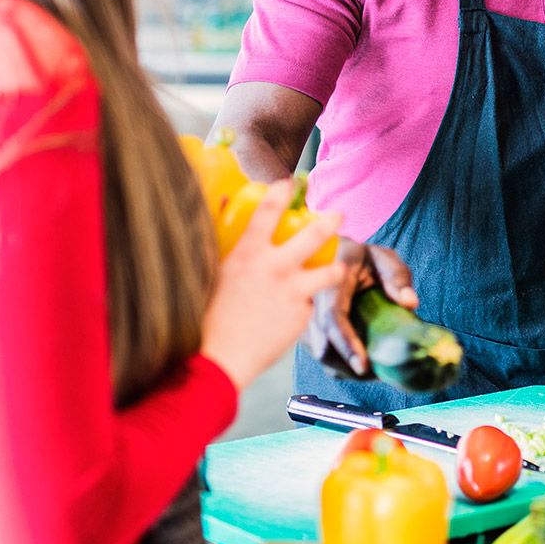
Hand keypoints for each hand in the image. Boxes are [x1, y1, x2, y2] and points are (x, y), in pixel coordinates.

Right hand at [201, 181, 345, 390]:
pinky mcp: (302, 317)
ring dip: (335, 267)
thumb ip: (225, 255)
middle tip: (339, 213)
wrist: (218, 360)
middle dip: (330, 220)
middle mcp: (276, 268)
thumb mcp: (210, 277)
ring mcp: (293, 292)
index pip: (267, 211)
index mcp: (248, 254)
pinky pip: (310, 305)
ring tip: (337, 267)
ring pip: (329, 272)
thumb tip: (223, 235)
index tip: (286, 183)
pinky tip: (295, 312)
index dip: (279, 192)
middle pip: (314, 235)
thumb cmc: (205, 320)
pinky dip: (305, 304)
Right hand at [306, 240, 419, 376]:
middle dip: (346, 366)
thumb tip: (410, 303)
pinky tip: (360, 364)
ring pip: (319, 353)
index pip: (332, 316)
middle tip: (375, 375)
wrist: (335, 256)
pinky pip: (320, 353)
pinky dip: (338, 365)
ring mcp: (306, 317)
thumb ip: (397, 277)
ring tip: (372, 371)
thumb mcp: (383, 258)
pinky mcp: (308, 329)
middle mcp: (311, 301)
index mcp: (330, 280)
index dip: (345, 343)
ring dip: (343, 368)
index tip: (362, 365)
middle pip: (321, 344)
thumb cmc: (364, 259)